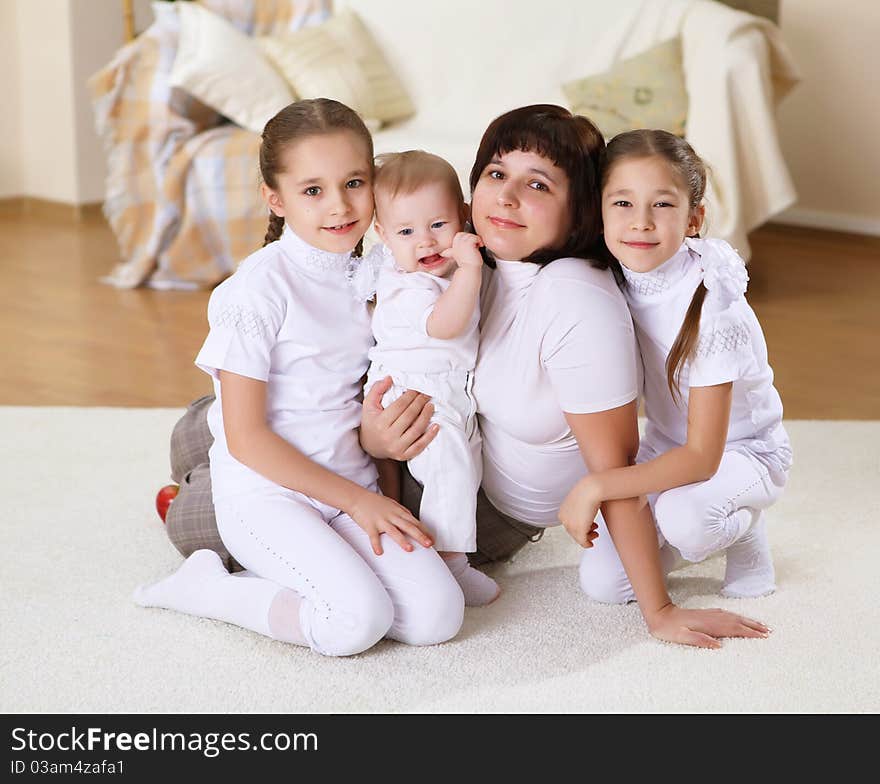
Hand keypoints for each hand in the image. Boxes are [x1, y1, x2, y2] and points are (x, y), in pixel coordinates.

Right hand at [348, 489, 433, 555]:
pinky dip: (376, 544)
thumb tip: (412, 519)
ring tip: (409, 549)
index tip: (432, 539)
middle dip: (419, 535)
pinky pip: (373, 537)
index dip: (424, 531)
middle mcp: (392, 516)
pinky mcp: (369, 525)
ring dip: (402, 540)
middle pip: (408, 526)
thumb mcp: (392, 504)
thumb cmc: (375, 502)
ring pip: (393, 531)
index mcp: (398, 511)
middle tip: (428, 544)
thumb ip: (402, 513)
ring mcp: (381, 520)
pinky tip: (379, 552)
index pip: (415, 521)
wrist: (358, 497)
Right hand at [360, 377, 438, 459]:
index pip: (399, 406)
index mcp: (379, 423)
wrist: (370, 446)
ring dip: (426, 416)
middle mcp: (388, 436)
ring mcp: (397, 447)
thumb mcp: (368, 405)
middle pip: (409, 416)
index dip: (410, 396)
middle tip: (426, 395)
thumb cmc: (371, 422)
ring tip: (431, 406)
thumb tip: (390, 378)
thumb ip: (377, 389)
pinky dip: (430, 436)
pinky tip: (436, 426)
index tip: (416, 389)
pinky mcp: (404, 455)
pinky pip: (420, 446)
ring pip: (416, 430)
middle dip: (419, 403)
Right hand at [440, 231, 483, 269]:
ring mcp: (462, 243)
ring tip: (476, 247)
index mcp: (454, 246)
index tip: (469, 247)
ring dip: (475, 240)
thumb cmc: (466, 264)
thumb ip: (450, 252)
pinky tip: (479, 246)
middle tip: (473, 246)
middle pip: (464, 234)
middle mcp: (457, 244)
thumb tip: (443, 253)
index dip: (465, 239)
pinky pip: (475, 237)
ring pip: (470, 235)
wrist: (469, 269)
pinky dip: (479, 241)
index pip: (459, 235)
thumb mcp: (456, 256)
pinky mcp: (468, 244)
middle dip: (470, 238)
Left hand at [559, 477, 600, 547]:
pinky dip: (587, 544)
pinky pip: (582, 542)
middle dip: (584, 532)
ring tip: (594, 533)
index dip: (578, 526)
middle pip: (573, 531)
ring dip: (587, 537)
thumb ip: (578, 508)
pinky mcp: (580, 530)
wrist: (591, 489)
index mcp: (562, 512)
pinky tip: (591, 543)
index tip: (587, 526)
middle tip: (593, 531)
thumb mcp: (579, 500)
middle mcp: (565, 519)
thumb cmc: (587, 491)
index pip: (568, 524)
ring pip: (578, 537)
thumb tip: (584, 512)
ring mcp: (571, 525)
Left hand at [645, 603, 770, 648]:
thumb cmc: (669, 629)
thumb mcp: (682, 637)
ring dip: (748, 620)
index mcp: (709, 625)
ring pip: (733, 616)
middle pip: (737, 621)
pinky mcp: (706, 613)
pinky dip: (737, 617)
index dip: (749, 632)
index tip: (763, 636)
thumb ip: (700, 640)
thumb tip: (718, 645)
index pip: (734, 628)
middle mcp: (712, 618)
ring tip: (760, 625)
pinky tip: (739, 618)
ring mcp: (709, 614)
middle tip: (769, 631)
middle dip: (754, 626)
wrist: (659, 613)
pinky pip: (726, 614)